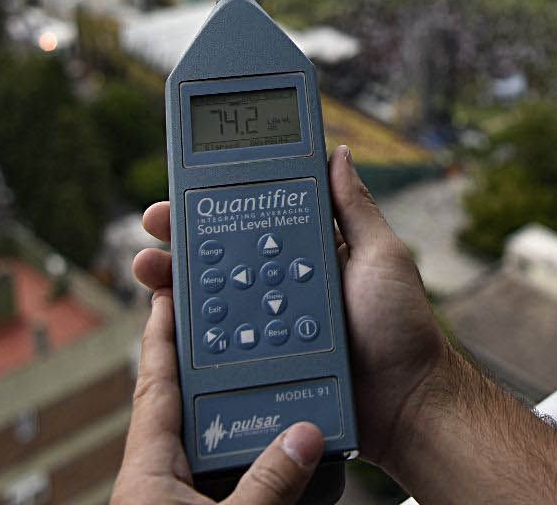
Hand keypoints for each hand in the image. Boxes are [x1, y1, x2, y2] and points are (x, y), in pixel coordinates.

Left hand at [111, 287, 326, 503]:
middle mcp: (156, 478)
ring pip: (202, 441)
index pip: (155, 386)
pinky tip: (266, 446)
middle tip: (226, 321)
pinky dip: (239, 446)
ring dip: (229, 410)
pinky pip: (217, 470)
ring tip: (258, 376)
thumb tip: (305, 437)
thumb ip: (266, 482)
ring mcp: (173, 496)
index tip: (168, 295)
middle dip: (203, 364)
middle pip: (180, 406)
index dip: (161, 338)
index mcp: (148, 469)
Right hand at [130, 145, 453, 475]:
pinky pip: (218, 346)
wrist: (405, 404)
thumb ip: (355, 208)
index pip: (258, 220)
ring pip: (213, 299)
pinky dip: (189, 332)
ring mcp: (270, 325)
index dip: (221, 202)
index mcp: (310, 254)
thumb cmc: (402, 330)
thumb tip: (337, 152)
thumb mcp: (382, 256)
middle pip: (224, 257)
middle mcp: (284, 286)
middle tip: (155, 223)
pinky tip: (167, 318)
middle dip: (183, 237)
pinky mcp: (261, 362)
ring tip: (151, 268)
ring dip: (175, 281)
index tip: (186, 189)